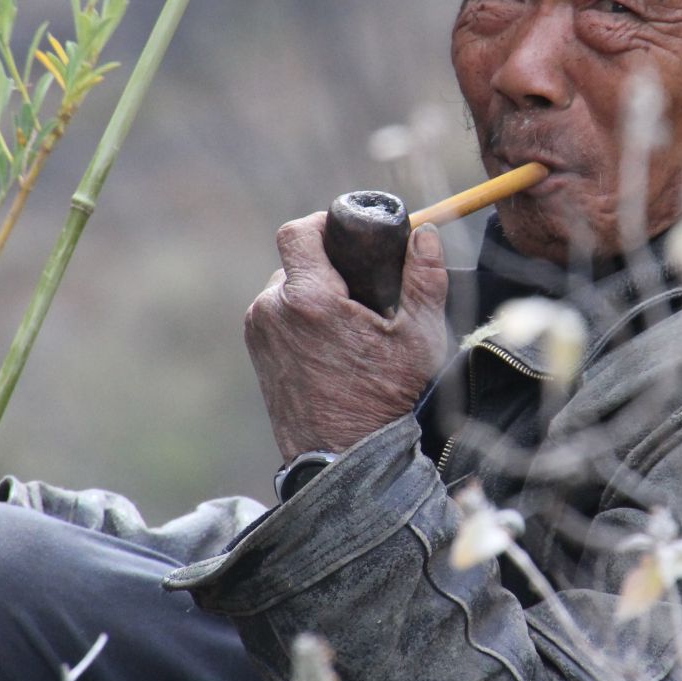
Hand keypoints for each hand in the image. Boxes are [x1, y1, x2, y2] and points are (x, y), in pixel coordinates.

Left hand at [245, 213, 448, 459]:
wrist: (344, 457)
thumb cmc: (384, 400)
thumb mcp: (418, 337)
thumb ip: (424, 278)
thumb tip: (424, 235)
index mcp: (309, 299)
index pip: (298, 232)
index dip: (323, 223)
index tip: (347, 234)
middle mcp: (272, 310)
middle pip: (294, 260)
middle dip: (326, 263)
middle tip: (359, 283)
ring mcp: (259, 333)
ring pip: (284, 288)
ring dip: (312, 291)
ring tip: (346, 320)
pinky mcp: (257, 353)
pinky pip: (276, 314)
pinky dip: (299, 316)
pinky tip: (329, 340)